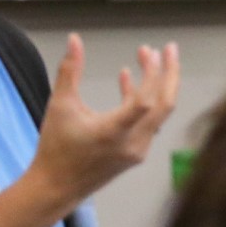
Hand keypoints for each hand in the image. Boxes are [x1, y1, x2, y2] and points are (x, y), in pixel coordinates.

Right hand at [28, 36, 180, 207]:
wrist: (56, 186)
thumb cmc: (55, 148)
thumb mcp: (59, 105)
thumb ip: (69, 71)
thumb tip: (75, 39)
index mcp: (114, 132)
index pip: (146, 102)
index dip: (153, 75)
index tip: (151, 52)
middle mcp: (133, 143)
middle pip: (166, 104)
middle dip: (170, 73)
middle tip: (169, 48)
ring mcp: (138, 149)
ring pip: (160, 113)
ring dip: (158, 84)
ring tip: (147, 56)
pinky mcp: (137, 152)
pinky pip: (149, 121)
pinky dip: (143, 100)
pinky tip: (126, 78)